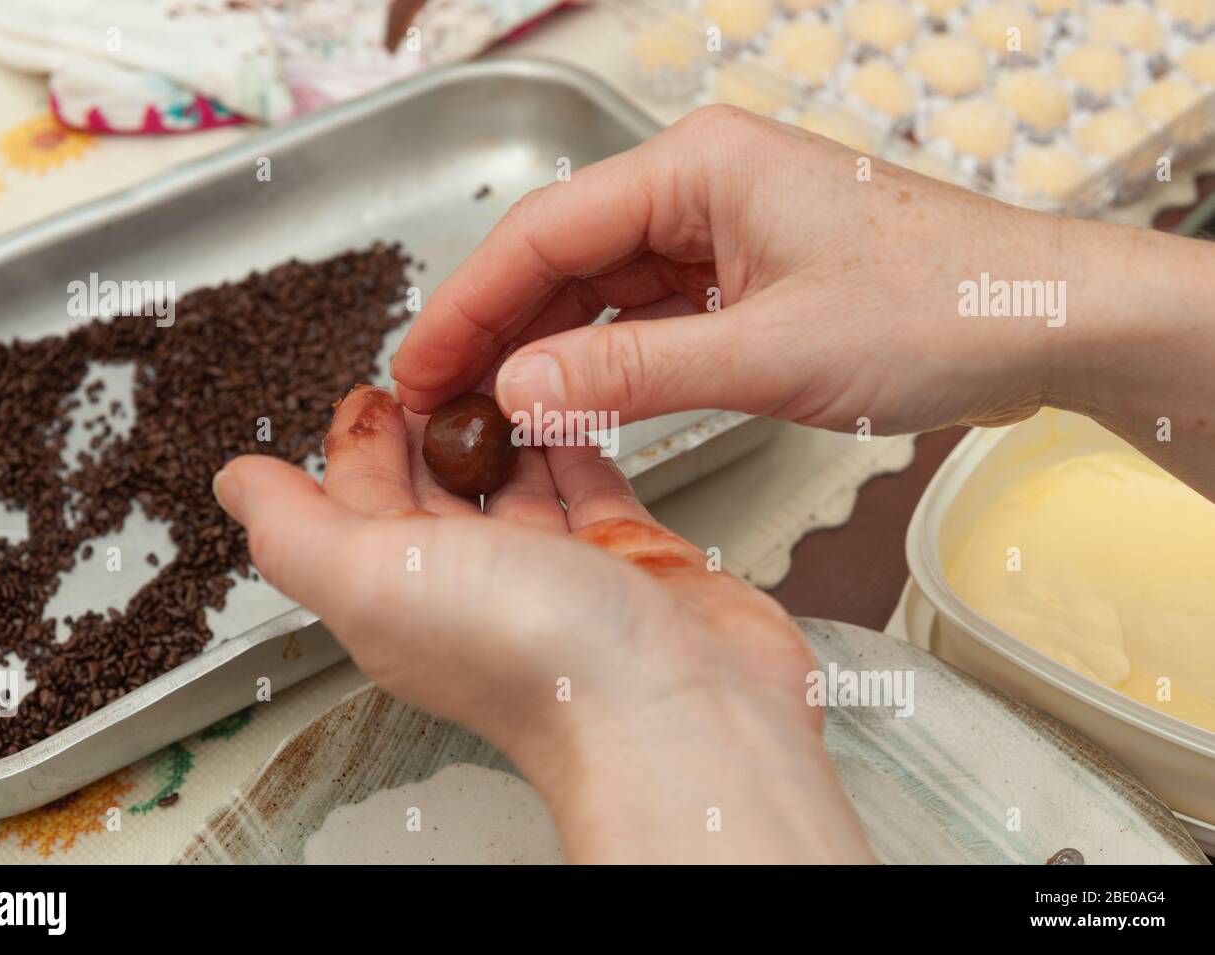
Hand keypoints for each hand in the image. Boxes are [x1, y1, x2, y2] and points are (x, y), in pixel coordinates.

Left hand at [213, 385, 874, 862]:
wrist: (681, 710)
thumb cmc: (537, 659)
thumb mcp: (374, 578)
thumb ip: (297, 531)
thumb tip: (236, 486)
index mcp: (403, 596)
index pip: (360, 503)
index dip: (358, 441)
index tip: (371, 385)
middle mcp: (476, 589)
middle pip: (436, 486)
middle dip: (430, 419)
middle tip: (441, 354)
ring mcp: (555, 574)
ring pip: (516, 479)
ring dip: (504, 421)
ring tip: (502, 358)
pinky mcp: (627, 559)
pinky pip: (591, 481)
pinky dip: (576, 438)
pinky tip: (570, 400)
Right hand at [392, 105, 1214, 499]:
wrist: (1041, 321)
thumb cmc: (935, 309)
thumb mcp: (767, 353)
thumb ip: (632, 375)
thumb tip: (517, 394)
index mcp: (696, 168)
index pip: (544, 231)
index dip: (468, 304)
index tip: (417, 365)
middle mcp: (698, 186)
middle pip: (561, 257)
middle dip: (495, 329)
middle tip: (434, 400)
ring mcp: (720, 231)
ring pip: (599, 289)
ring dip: (545, 349)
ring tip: (485, 410)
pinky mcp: (742, 276)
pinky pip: (648, 315)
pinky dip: (606, 359)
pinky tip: (568, 400)